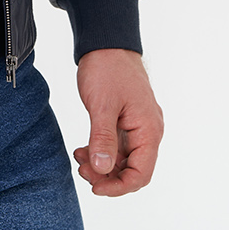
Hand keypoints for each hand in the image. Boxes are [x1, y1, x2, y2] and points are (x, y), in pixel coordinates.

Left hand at [73, 48, 163, 196]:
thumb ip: (103, 139)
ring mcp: (137, 125)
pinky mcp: (126, 120)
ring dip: (103, 165)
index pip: (142, 174)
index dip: (119, 187)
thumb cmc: (107, 68)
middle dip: (108, 176)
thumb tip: (103, 170)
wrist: (106, 42)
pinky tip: (83, 149)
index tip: (95, 187)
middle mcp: (148, 131)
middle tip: (82, 170)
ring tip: (79, 157)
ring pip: (124, 159)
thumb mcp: (102, 105)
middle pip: (133, 170)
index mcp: (149, 130)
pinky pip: (117, 145)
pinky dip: (101, 151)